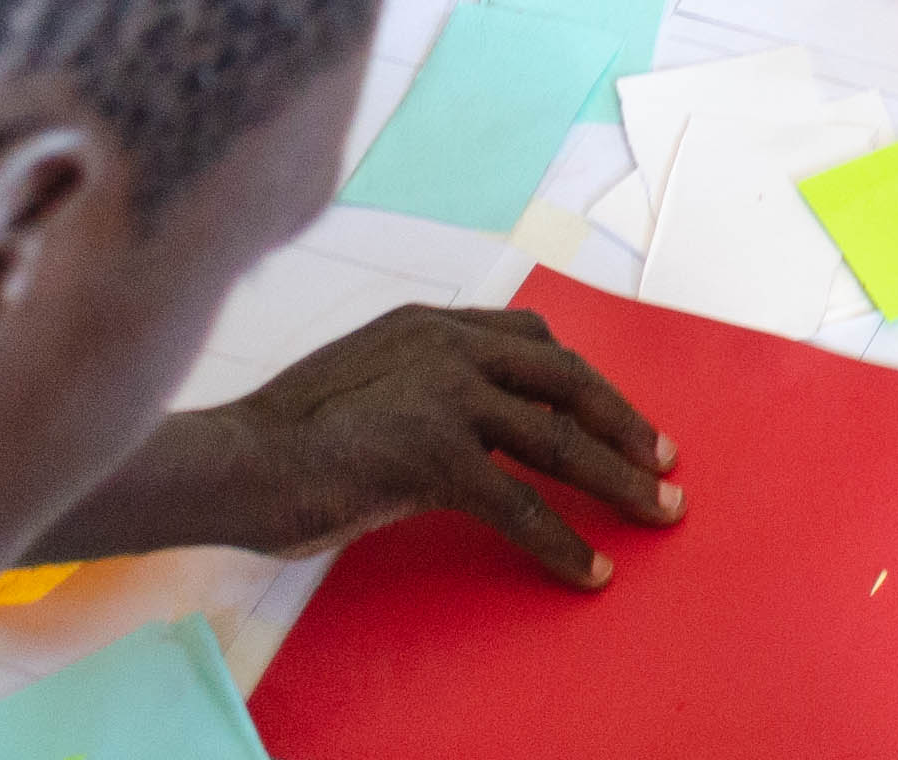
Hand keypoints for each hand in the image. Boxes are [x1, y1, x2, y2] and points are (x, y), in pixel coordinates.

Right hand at [151, 307, 679, 584]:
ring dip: (618, 480)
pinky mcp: (434, 455)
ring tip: (658, 512)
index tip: (614, 413)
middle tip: (664, 461)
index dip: (582, 379)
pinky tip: (588, 571)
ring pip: (558, 440)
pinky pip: (520, 505)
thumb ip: (417, 380)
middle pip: (565, 380)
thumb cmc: (284, 432)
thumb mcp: (363, 377)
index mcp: (431, 324)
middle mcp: (448, 346)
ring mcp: (444, 396)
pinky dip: (562, 542)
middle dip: (623, 422)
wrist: (233, 460)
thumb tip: (464, 417)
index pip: (532, 339)